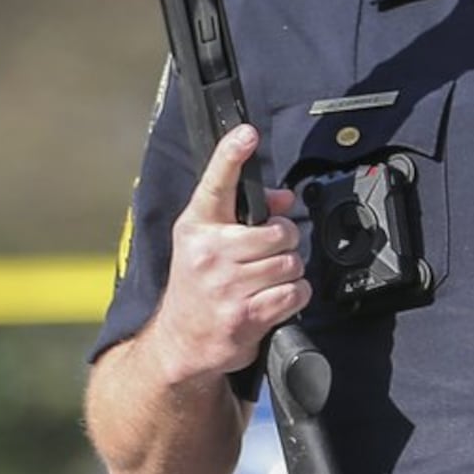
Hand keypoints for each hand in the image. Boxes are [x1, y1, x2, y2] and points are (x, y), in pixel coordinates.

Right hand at [145, 124, 304, 378]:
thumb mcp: (208, 242)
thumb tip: (286, 199)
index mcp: (196, 226)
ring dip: (288, 272)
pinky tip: (274, 299)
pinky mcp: (244, 315)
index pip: (216, 182)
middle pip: (279, 232)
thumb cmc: (197, 286)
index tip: (246, 132)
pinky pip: (294, 293)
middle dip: (284, 243)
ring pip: (290, 263)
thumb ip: (246, 215)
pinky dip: (294, 296)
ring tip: (267, 280)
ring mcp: (225, 285)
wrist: (180, 341)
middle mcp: (208, 252)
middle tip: (269, 254)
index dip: (232, 155)